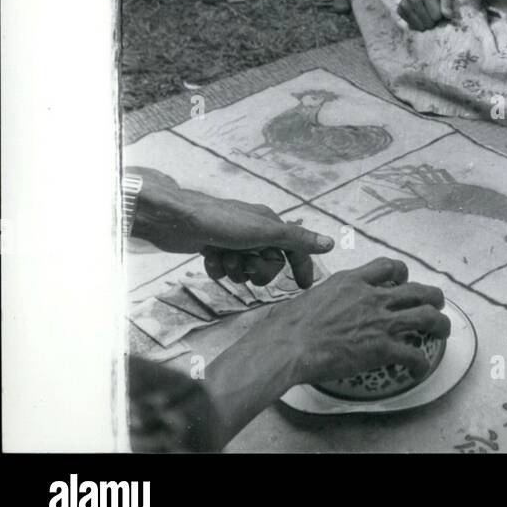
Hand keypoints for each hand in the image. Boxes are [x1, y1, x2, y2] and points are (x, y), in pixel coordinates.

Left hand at [129, 166, 333, 286]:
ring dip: (234, 268)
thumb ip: (297, 240)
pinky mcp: (214, 247)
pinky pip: (223, 269)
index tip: (303, 287)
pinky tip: (208, 257)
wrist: (176, 219)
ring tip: (222, 257)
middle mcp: (254, 232)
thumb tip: (330, 244)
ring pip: (244, 269)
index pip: (295, 249)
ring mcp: (233, 240)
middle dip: (256, 269)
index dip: (301, 267)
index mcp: (270, 225)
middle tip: (244, 263)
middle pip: (268, 264)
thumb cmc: (223, 222)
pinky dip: (217, 267)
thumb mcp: (265, 232)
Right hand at [253, 258, 449, 385]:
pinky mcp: (382, 347)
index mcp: (352, 281)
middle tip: (436, 304)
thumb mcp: (310, 296)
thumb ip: (326, 296)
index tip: (404, 281)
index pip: (387, 266)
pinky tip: (420, 367)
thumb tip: (321, 303)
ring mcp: (380, 321)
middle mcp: (372, 297)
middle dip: (432, 297)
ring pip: (426, 315)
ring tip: (444, 330)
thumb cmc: (287, 325)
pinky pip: (413, 353)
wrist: (288, 346)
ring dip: (440, 323)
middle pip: (417, 289)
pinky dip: (420, 362)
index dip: (402, 273)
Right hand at [398, 0, 457, 29]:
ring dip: (426, 22)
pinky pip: (412, 26)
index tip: (440, 7)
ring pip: (420, 27)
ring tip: (426, 11)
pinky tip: (419, 12)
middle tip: (433, 9)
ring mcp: (404, 4)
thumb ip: (447, 2)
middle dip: (434, 19)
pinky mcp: (400, 10)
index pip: (437, 16)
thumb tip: (448, 16)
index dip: (441, 14)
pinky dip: (418, 22)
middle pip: (429, 23)